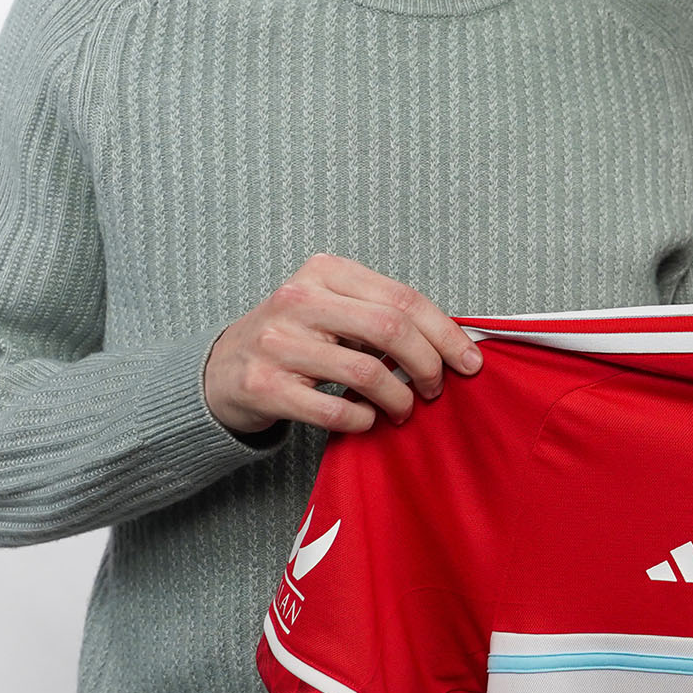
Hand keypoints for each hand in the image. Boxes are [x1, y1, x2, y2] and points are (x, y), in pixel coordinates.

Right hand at [203, 253, 481, 435]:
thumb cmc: (294, 339)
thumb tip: (453, 342)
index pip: (403, 298)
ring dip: (398, 399)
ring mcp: (277, 343)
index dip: (445, 333)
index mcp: (325, 272)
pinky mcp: (264, 386)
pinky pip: (334, 410)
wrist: (222, 370)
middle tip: (435, 389)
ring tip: (403, 410)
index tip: (470, 361)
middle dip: (427, 365)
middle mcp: (298, 299)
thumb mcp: (332, 309)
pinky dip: (363, 421)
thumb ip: (383, 314)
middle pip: (390, 329)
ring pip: (366, 372)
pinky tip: (368, 421)